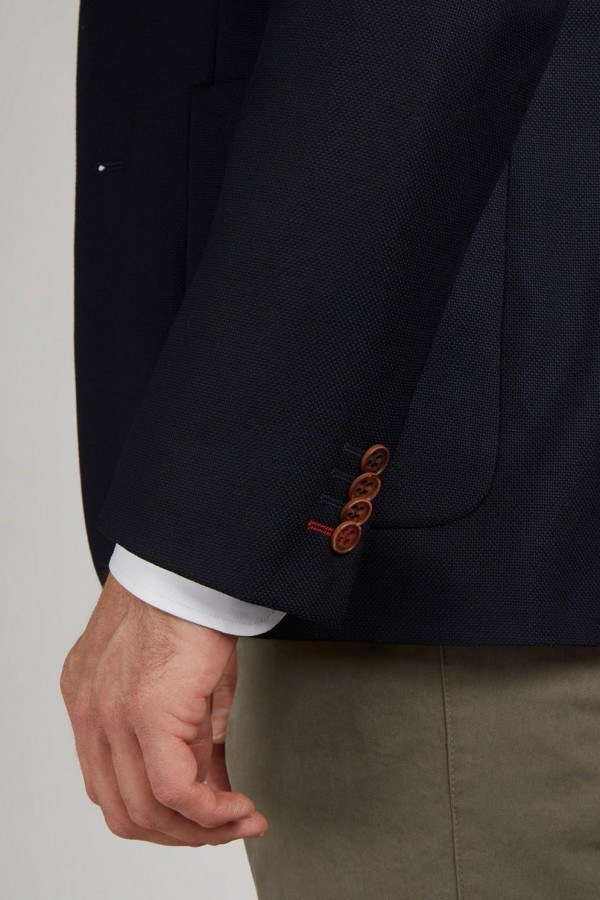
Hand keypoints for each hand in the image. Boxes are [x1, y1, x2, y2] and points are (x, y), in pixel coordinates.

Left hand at [60, 573, 266, 845]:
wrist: (193, 564)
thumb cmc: (188, 603)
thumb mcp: (184, 680)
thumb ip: (190, 738)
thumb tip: (212, 789)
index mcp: (88, 700)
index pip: (110, 786)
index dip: (158, 816)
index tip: (201, 819)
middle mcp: (89, 712)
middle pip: (123, 810)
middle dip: (181, 833)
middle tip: (224, 829)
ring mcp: (110, 715)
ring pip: (145, 810)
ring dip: (198, 829)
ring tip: (238, 821)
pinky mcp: (146, 712)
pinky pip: (175, 789)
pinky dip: (211, 811)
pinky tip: (238, 807)